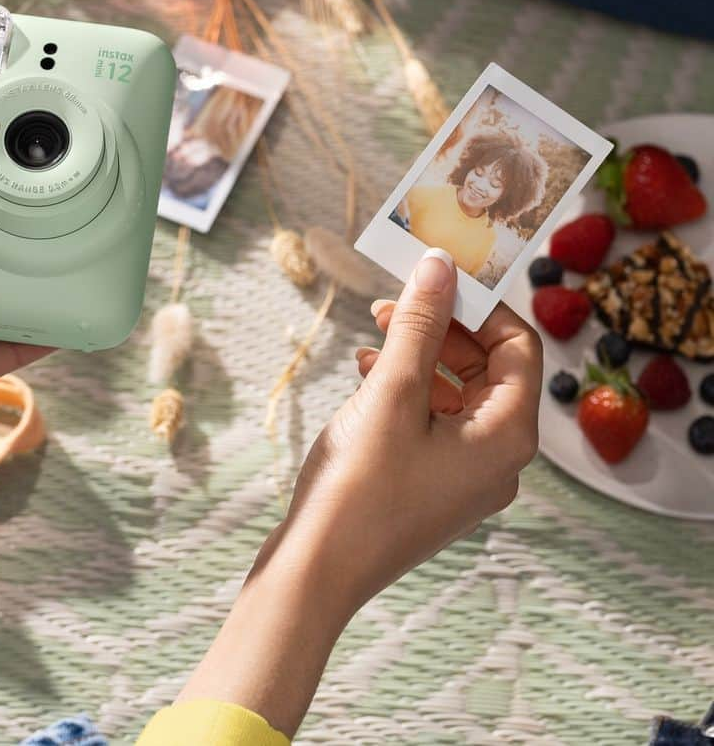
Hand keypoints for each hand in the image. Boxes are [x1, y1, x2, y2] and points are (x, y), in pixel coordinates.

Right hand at [176, 248, 540, 736]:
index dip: (481, 305)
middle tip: (394, 299)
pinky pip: (435, 419)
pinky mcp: (433, 484)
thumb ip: (420, 324)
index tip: (435, 276)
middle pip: (489, 367)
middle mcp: (498, 457)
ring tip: (374, 328)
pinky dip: (407, 386)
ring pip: (457, 391)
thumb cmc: (361, 485)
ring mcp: (466, 475)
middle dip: (443, 325)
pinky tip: (367, 369)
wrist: (318, 571)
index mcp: (506, 435)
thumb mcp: (392, 391)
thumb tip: (441, 265)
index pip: (519, 347)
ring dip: (420, 352)